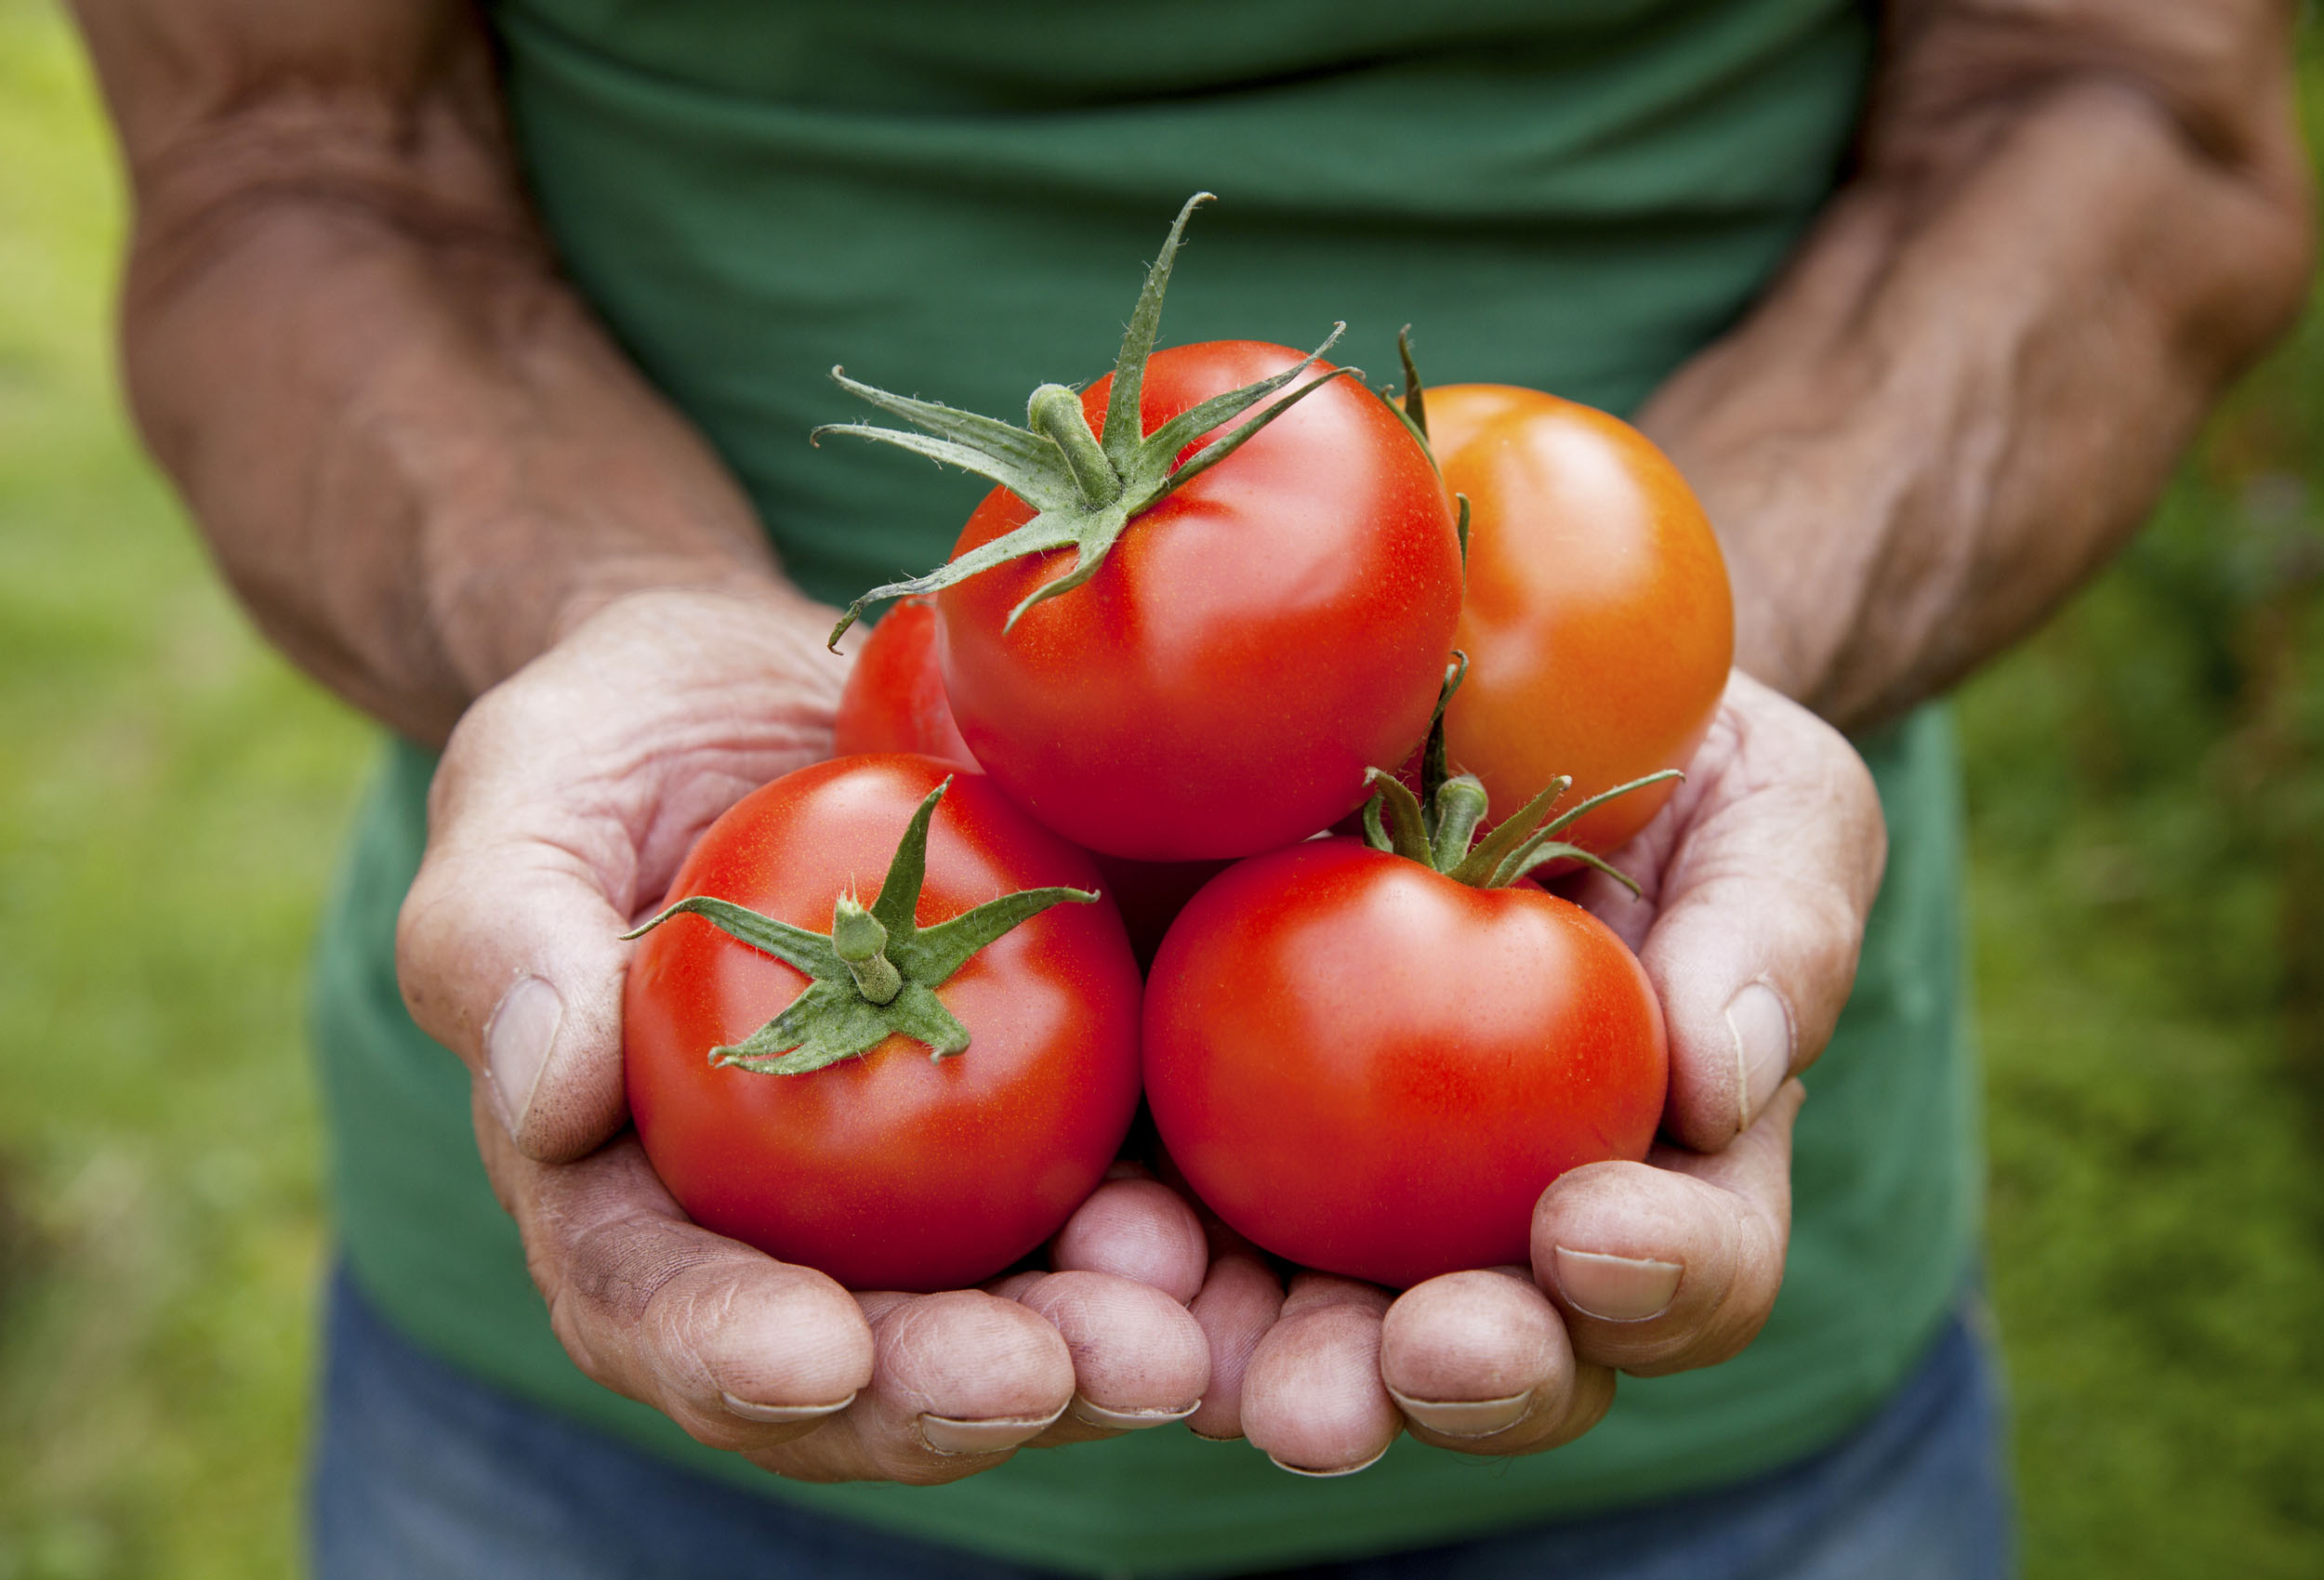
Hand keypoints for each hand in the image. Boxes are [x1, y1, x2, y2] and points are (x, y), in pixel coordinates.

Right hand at [396, 586, 1207, 1482]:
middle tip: (1047, 1378)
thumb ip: (502, 937)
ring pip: (1009, 1328)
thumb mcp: (525, 794)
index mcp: (629, 1189)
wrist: (784, 692)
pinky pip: (1127, 1212)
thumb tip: (546, 1094)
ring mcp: (936, 1198)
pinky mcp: (1061, 1125)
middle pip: (859, 1365)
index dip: (731, 1350)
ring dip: (1090, 1363)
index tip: (815, 1355)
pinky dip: (1187, 1256)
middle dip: (947, 1392)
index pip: (658, 1304)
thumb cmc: (614, 742)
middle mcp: (787, 1234)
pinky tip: (1239, 1252)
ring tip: (1175, 1348)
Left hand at [1182, 671, 1885, 1471]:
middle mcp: (1485, 1227)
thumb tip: (1725, 1079)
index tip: (1589, 1231)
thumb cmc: (1662, 749)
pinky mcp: (1187, 1129)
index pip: (1683, 1271)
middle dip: (1457, 1380)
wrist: (1476, 675)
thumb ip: (1771, 927)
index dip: (1659, 1281)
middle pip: (1487, 1357)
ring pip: (1301, 1335)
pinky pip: (1151, 1222)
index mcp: (1651, 1173)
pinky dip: (1127, 1257)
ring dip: (1267, 1367)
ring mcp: (1326, 1196)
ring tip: (1217, 1366)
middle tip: (1411, 1359)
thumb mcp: (1764, 805)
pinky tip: (1100, 1242)